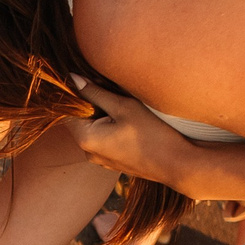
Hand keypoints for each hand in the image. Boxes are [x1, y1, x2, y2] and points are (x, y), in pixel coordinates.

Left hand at [64, 79, 202, 192]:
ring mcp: (100, 160)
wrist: (177, 165)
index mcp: (85, 139)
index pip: (67, 111)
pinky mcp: (112, 162)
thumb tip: (73, 79)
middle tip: (113, 92)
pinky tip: (129, 123)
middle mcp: (87, 152)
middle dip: (92, 104)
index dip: (77, 94)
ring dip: (103, 115)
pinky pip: (104, 139)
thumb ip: (96, 93)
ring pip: (93, 129)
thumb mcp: (123, 107)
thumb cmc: (152, 134)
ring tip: (124, 107)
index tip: (94, 82)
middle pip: (80, 120)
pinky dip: (111, 128)